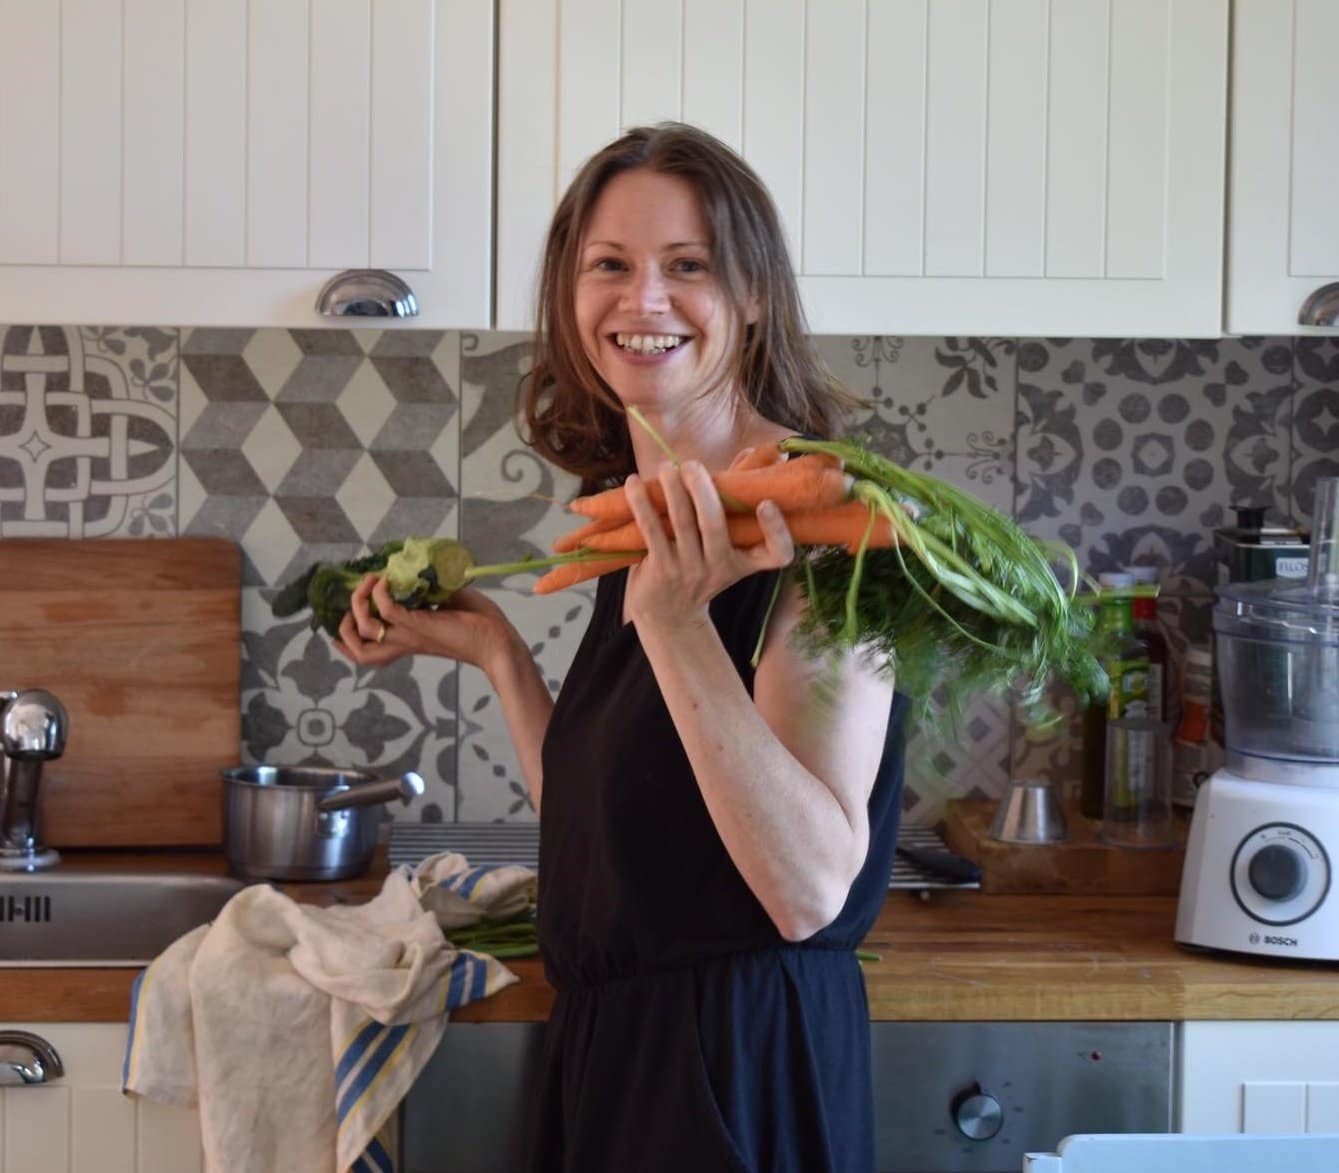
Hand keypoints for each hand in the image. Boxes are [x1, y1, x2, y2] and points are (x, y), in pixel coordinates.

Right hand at [335, 573, 517, 672]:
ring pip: (364, 629)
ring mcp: (410, 635)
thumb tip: (420, 570)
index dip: (349, 640)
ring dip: (359, 601)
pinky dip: (381, 593)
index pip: (368, 652)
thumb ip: (429, 593)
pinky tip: (387, 579)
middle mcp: (403, 642)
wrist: (499, 642)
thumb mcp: (448, 605)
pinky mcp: (420, 626)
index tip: (345, 618)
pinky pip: (387, 610)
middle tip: (355, 599)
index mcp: (407, 641)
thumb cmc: (480, 625)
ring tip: (370, 581)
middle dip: (344, 628)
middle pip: (357, 650)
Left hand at [623, 460, 793, 633]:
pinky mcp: (661, 570)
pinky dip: (641, 503)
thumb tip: (748, 453)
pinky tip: (633, 483)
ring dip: (672, 489)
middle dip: (702, 489)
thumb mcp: (722, 547)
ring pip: (682, 522)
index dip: (777, 530)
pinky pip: (651, 530)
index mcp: (744, 561)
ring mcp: (689, 571)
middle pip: (715, 525)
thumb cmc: (699, 569)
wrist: (668, 617)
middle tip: (691, 465)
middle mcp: (720, 567)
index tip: (766, 503)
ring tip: (666, 466)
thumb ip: (732, 502)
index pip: (778, 554)